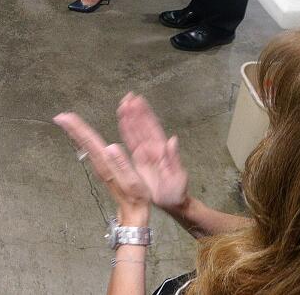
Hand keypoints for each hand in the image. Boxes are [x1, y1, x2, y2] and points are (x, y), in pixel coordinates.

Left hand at [54, 112, 152, 224]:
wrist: (133, 214)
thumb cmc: (136, 199)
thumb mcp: (133, 183)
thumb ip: (121, 164)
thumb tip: (111, 147)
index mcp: (106, 164)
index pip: (89, 142)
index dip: (78, 128)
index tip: (66, 118)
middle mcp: (100, 165)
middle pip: (84, 143)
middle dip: (73, 129)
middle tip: (60, 117)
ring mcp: (100, 167)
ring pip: (85, 147)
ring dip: (76, 134)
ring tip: (68, 123)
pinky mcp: (103, 169)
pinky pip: (91, 151)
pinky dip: (85, 142)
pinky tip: (83, 138)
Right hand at [117, 93, 189, 214]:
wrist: (172, 204)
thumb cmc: (177, 192)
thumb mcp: (178, 177)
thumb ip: (174, 159)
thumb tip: (173, 140)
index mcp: (162, 150)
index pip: (152, 128)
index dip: (145, 114)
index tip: (138, 101)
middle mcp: (153, 147)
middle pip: (143, 126)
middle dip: (136, 111)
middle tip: (128, 97)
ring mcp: (145, 152)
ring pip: (136, 131)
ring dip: (130, 118)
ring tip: (123, 104)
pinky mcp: (138, 159)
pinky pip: (131, 142)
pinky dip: (126, 131)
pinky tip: (121, 121)